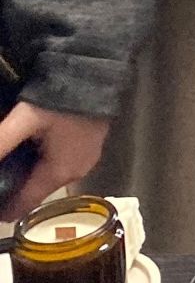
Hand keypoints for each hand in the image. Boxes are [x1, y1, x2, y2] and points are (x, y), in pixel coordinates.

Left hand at [0, 101, 108, 222]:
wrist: (97, 74)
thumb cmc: (61, 100)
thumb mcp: (24, 121)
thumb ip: (1, 142)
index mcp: (60, 172)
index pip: (27, 202)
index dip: (7, 208)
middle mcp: (76, 171)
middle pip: (38, 189)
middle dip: (16, 186)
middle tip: (2, 178)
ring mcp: (86, 158)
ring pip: (49, 175)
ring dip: (30, 172)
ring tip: (11, 162)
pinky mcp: (90, 145)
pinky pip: (61, 162)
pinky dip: (43, 161)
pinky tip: (32, 148)